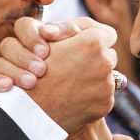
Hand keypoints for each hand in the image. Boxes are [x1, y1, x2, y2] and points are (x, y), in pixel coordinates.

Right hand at [0, 18, 117, 131]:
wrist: (31, 109)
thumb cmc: (33, 70)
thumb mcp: (47, 40)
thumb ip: (68, 30)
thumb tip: (79, 31)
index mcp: (93, 42)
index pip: (107, 33)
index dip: (94, 36)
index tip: (85, 44)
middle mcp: (105, 62)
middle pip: (108, 54)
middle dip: (95, 57)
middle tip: (75, 64)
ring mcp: (107, 85)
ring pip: (107, 75)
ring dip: (94, 75)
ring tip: (72, 81)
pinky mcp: (106, 104)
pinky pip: (103, 94)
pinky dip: (92, 94)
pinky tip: (74, 95)